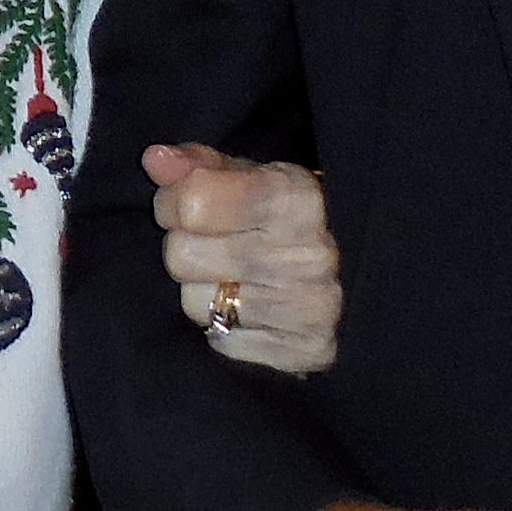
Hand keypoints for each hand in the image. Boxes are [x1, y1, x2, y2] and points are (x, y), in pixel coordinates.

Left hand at [147, 143, 338, 374]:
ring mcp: (312, 308)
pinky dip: (226, 329)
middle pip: (182, 256)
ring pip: (195, 304)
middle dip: (187, 247)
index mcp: (297, 198)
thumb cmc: (288, 217)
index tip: (187, 206)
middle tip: (213, 245)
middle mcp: (309, 254)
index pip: (193, 203)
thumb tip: (154, 159)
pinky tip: (251, 309)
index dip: (173, 202)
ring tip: (234, 278)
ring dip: (204, 291)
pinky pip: (221, 344)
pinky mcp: (307, 351)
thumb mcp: (250, 176)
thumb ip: (199, 166)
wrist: (357, 271)